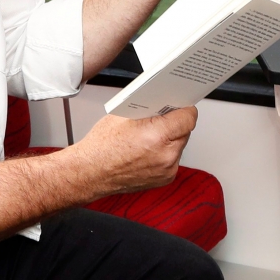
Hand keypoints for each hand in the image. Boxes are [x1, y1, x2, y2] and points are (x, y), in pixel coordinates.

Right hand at [71, 108, 197, 195]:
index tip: (179, 105)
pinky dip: (165, 153)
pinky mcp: (165, 178)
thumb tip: (163, 101)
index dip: (183, 108)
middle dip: (174, 123)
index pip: (188, 116)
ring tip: (151, 136)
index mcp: (157, 135)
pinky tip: (149, 149)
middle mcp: (166, 155)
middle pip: (185, 131)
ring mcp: (167, 170)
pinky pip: (173, 158)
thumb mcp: (124, 114)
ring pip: (180, 145)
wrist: (90, 173)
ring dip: (171, 138)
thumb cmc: (101, 146)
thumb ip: (150, 108)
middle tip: (160, 119)